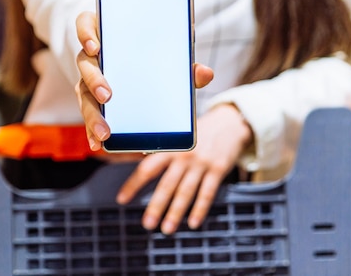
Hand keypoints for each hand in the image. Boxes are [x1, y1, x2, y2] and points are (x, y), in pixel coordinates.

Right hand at [75, 11, 250, 232]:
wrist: (142, 64)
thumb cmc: (150, 53)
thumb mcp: (165, 54)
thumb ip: (182, 63)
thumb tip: (206, 74)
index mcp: (105, 34)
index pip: (84, 25)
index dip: (85, 34)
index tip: (95, 47)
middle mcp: (92, 56)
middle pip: (84, 64)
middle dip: (94, 80)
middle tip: (108, 95)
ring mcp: (88, 78)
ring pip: (82, 93)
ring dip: (92, 114)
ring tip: (105, 132)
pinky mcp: (91, 98)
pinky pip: (87, 114)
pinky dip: (91, 130)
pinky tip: (98, 144)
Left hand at [117, 104, 252, 233]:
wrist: (228, 122)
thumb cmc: (197, 133)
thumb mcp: (178, 136)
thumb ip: (162, 151)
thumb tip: (138, 164)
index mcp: (169, 147)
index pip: (147, 168)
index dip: (133, 184)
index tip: (122, 199)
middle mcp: (184, 155)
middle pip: (167, 184)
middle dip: (156, 206)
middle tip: (147, 224)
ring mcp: (201, 163)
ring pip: (186, 192)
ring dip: (175, 212)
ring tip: (167, 229)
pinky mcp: (218, 169)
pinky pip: (207, 193)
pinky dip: (200, 209)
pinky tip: (193, 222)